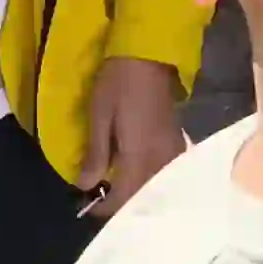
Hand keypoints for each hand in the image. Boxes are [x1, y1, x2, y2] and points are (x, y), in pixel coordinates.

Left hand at [80, 55, 187, 218]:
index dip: (104, 208)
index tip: (87, 206)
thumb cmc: (118, 84)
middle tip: (101, 200)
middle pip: (143, 198)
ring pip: (157, 187)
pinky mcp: (176, 142)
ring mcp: (172, 152)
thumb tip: (86, 186)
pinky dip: (151, 181)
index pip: (123, 198)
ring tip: (117, 192)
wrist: (148, 55)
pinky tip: (139, 177)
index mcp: (140, 158)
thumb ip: (95, 154)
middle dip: (122, 205)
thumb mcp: (99, 117)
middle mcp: (161, 161)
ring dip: (138, 194)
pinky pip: (166, 174)